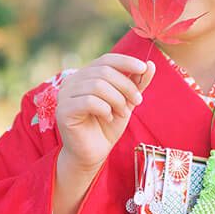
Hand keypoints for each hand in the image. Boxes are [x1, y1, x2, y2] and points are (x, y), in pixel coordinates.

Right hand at [56, 53, 155, 173]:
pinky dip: (104, 109)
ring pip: (97, 86)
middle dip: (126, 86)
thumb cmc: (108, 126)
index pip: (106, 60)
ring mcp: (64, 95)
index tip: (143, 68)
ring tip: (122, 112)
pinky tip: (108, 117)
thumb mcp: (126, 101)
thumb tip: (151, 64)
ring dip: (117, 99)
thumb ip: (137, 84)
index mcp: (85, 75)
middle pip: (104, 72)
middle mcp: (72, 81)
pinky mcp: (63, 111)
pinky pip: (88, 101)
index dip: (125, 61)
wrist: (93, 153)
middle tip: (138, 101)